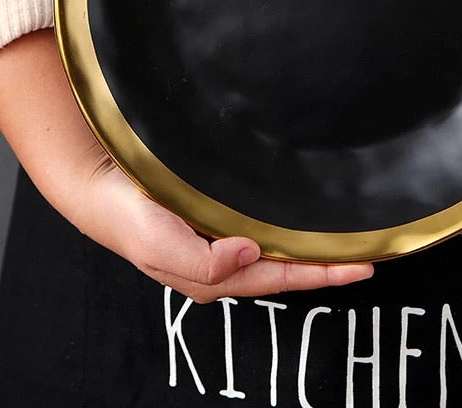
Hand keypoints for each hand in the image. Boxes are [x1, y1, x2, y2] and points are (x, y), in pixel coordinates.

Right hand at [0, 30, 373, 302]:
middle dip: (323, 266)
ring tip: (343, 241)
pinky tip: (298, 218)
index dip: (320, 274)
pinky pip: (258, 223)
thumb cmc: (124, 216)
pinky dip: (284, 225)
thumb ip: (204, 262)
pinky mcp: (213, 212)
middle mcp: (220, 259)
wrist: (96, 182)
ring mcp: (217, 236)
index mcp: (211, 274)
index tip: (360, 268)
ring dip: (308, 247)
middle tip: (365, 257)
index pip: (278, 279)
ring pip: (274, 247)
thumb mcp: (158, 246)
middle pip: (283, 268)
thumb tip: (252, 254)